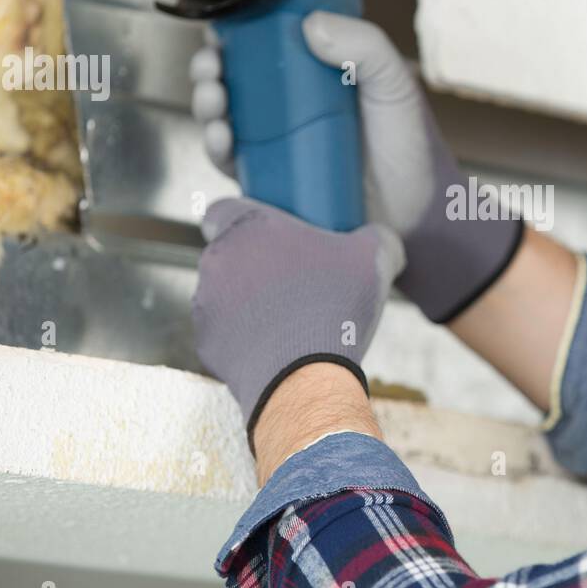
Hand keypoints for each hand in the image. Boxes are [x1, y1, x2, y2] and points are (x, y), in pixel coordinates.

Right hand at [189, 13, 522, 322]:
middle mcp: (287, 111)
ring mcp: (276, 148)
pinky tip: (221, 139)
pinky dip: (216, 150)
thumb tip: (312, 24)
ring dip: (207, 106)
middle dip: (209, 70)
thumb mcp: (393, 84)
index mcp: (312, 78)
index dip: (234, 36)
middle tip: (211, 66)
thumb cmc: (407, 146)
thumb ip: (367, 46)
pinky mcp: (270, 185)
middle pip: (232, 82)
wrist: (417, 214)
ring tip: (215, 100)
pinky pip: (233, 166)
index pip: (261, 48)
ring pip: (224, 120)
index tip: (221, 30)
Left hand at [191, 197, 403, 438]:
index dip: (242, 221)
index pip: (221, 210)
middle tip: (293, 282)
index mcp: (247, 227)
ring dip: (247, 303)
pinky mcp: (206, 345)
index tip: (268, 238)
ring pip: (222, 295)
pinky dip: (243, 340)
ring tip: (288, 321)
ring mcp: (205, 305)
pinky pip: (223, 335)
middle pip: (228, 255)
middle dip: (254, 266)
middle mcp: (216, 261)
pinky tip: (274, 349)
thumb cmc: (334, 305)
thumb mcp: (374, 258)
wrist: (304, 378)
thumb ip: (376, 237)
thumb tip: (381, 239)